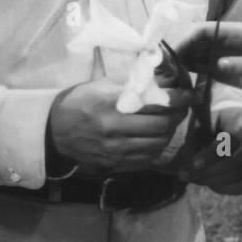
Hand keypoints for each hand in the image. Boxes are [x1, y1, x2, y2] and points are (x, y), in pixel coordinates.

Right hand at [47, 78, 194, 175]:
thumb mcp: (104, 84)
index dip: (178, 99)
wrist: (54, 130)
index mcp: (111, 103)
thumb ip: (134, 82)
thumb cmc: (80, 101)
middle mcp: (114, 128)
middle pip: (162, 125)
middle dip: (178, 115)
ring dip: (169, 132)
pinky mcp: (115, 163)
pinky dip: (157, 147)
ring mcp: (115, 149)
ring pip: (158, 143)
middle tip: (182, 108)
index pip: (156, 103)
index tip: (187, 94)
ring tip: (170, 122)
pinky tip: (156, 137)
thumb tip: (165, 77)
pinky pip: (147, 158)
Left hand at [171, 104, 241, 194]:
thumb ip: (198, 134)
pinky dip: (228, 189)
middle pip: (237, 160)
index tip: (193, 164)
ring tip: (195, 180)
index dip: (212, 153)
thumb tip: (188, 159)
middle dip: (210, 171)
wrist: (239, 125)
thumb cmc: (217, 122)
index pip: (232, 138)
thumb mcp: (207, 120)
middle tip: (188, 176)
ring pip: (241, 174)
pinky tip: (212, 186)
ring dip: (215, 181)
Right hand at [172, 21, 241, 101]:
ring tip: (168, 75)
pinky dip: (191, 73)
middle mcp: (227, 41)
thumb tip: (218, 65)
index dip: (189, 37)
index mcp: (237, 31)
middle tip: (165, 66)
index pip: (206, 30)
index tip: (176, 50)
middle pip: (197, 42)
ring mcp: (224, 56)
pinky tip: (180, 81)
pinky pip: (203, 69)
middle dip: (181, 51)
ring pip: (197, 55)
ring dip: (183, 63)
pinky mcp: (225, 71)